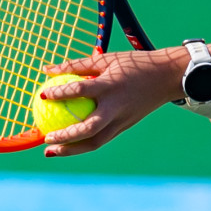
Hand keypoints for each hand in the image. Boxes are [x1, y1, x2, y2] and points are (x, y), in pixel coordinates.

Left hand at [39, 49, 184, 156]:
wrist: (168, 77)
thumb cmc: (134, 64)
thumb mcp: (107, 59)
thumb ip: (77, 65)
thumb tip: (47, 69)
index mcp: (111, 86)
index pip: (80, 91)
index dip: (59, 93)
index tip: (42, 95)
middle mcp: (116, 107)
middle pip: (88, 129)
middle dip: (65, 137)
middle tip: (45, 139)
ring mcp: (122, 120)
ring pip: (95, 142)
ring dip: (71, 150)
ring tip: (50, 151)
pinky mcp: (125, 126)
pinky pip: (102, 138)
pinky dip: (84, 144)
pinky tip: (70, 144)